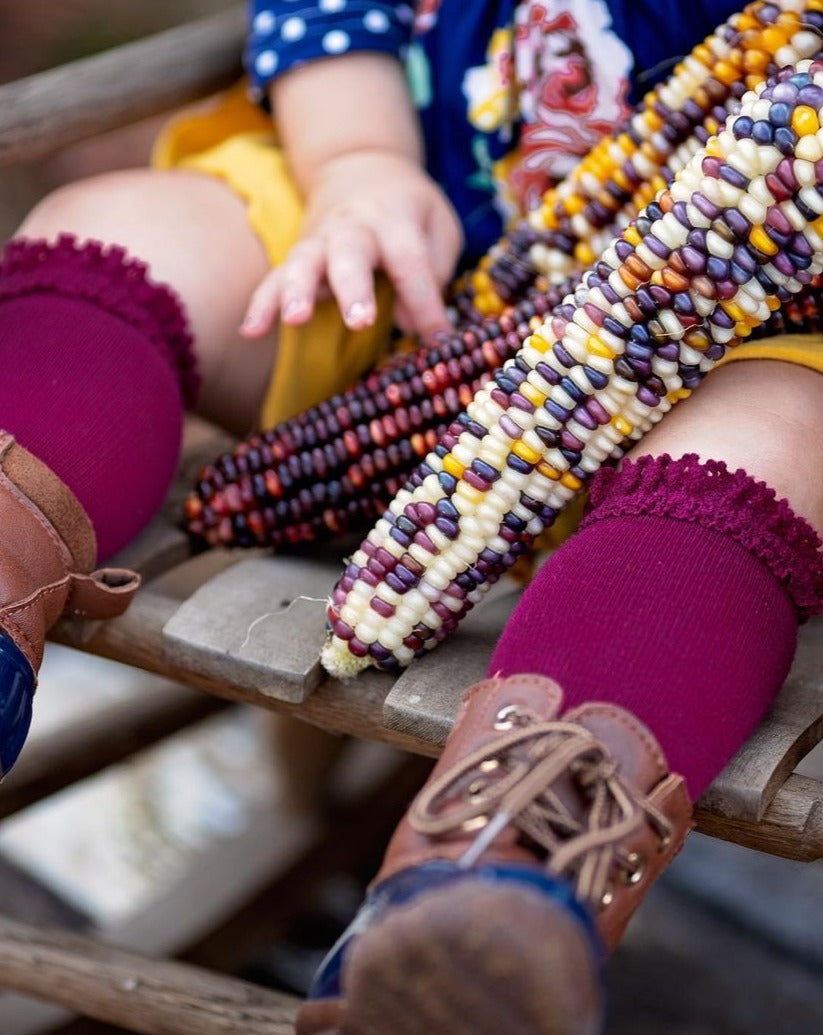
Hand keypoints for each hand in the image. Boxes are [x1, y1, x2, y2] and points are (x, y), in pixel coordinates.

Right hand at [241, 150, 462, 341]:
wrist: (359, 167)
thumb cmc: (409, 210)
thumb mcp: (439, 228)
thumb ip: (433, 274)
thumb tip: (412, 324)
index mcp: (396, 219)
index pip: (411, 261)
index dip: (425, 303)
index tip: (438, 338)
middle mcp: (354, 227)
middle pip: (351, 254)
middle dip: (353, 288)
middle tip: (360, 321)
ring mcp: (319, 241)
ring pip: (304, 262)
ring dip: (297, 291)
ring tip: (295, 320)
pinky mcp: (297, 258)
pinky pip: (275, 279)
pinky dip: (261, 304)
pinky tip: (250, 331)